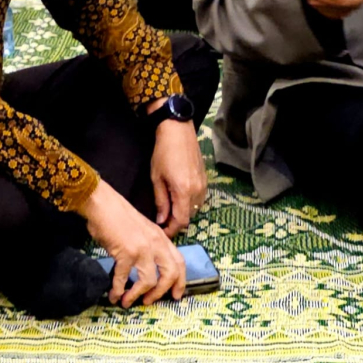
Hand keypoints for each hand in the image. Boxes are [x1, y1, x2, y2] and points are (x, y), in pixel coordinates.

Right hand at [81, 180, 186, 307]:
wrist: (102, 204)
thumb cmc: (119, 216)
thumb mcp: (143, 230)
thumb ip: (150, 245)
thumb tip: (150, 269)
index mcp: (161, 237)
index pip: (179, 262)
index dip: (180, 281)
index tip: (175, 296)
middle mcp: (156, 243)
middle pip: (170, 274)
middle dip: (160, 292)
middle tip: (149, 302)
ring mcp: (142, 248)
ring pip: (149, 281)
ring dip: (137, 295)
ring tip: (127, 301)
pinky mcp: (126, 253)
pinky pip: (123, 279)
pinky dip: (117, 291)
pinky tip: (113, 296)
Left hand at [149, 118, 207, 237]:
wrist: (178, 130)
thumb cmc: (163, 152)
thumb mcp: (157, 178)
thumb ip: (161, 201)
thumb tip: (162, 219)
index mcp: (184, 191)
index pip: (181, 221)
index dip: (172, 230)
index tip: (162, 232)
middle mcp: (197, 190)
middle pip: (189, 217)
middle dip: (176, 222)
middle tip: (163, 220)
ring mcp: (203, 184)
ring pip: (195, 208)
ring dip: (183, 212)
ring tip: (170, 208)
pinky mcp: (205, 178)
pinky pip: (199, 198)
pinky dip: (189, 202)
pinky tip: (179, 196)